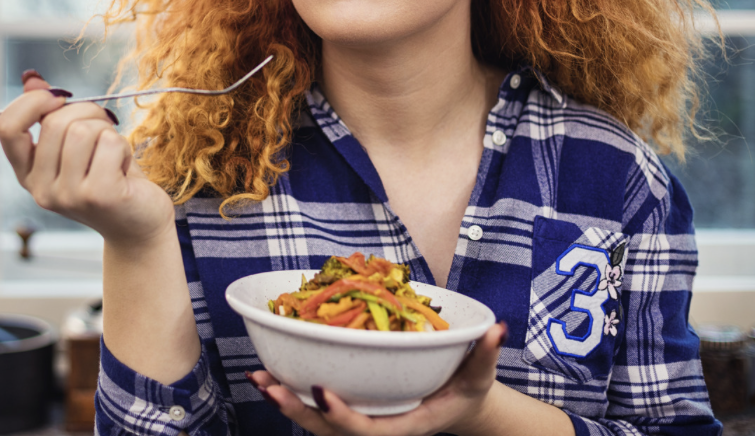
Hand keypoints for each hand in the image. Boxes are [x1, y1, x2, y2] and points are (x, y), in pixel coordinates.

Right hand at [0, 72, 174, 246]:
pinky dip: (124, 146)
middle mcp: (41, 189)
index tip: (59, 98)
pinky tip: (125, 168)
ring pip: (82, 130)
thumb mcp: (76, 146)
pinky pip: (109, 142)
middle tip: (105, 128)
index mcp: (29, 174)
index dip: (31, 102)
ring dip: (107, 131)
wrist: (140, 226)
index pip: (7, 128)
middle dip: (87, 112)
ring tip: (114, 153)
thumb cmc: (110, 179)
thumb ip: (51, 115)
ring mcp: (68, 196)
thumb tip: (31, 78)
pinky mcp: (99, 195)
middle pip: (54, 122)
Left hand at [248, 322, 507, 435]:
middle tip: (268, 384)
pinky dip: (293, 390)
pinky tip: (269, 371)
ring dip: (286, 400)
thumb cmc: (468, 391)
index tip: (321, 392)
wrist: (460, 407)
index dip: (343, 417)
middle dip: (297, 410)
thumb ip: (485, 354)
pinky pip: (317, 407)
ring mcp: (361, 420)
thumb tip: (497, 329)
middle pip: (329, 430)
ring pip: (317, 421)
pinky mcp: (351, 408)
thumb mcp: (480, 375)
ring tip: (257, 377)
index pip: (368, 431)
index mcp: (404, 426)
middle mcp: (377, 428)